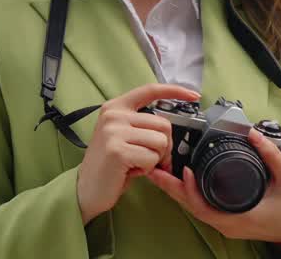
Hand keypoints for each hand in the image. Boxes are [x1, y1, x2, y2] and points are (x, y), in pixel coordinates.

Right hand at [75, 84, 199, 224]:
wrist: (86, 189)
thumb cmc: (110, 165)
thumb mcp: (122, 136)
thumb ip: (141, 125)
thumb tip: (170, 129)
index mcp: (115, 107)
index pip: (149, 90)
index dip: (174, 90)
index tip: (193, 95)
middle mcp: (114, 115)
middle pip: (163, 124)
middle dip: (165, 147)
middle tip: (150, 159)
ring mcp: (114, 131)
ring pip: (161, 142)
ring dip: (155, 159)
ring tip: (137, 164)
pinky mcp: (118, 150)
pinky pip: (151, 158)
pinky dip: (147, 169)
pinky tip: (131, 171)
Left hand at [145, 127, 280, 245]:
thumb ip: (272, 156)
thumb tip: (254, 134)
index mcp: (237, 217)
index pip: (203, 207)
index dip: (190, 189)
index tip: (185, 169)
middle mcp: (225, 223)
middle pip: (190, 206)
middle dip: (171, 187)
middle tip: (153, 169)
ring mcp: (223, 222)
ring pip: (192, 206)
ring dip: (176, 189)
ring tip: (159, 171)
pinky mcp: (223, 218)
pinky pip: (199, 205)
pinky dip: (187, 192)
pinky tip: (178, 179)